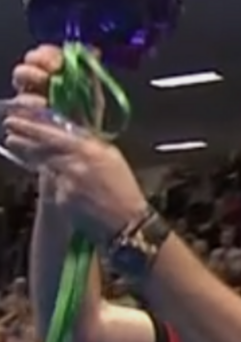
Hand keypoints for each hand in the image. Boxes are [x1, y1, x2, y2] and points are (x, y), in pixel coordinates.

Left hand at [2, 109, 146, 240]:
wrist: (127, 220)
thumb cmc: (124, 189)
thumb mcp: (112, 158)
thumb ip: (90, 144)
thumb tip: (70, 135)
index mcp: (92, 150)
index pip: (56, 135)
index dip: (34, 127)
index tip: (16, 121)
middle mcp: (76, 163)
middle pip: (44, 149)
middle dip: (25, 141)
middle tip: (10, 136)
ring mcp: (67, 182)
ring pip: (45, 167)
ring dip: (33, 158)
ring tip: (20, 150)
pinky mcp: (62, 199)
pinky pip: (53, 188)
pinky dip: (54, 184)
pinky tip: (58, 183)